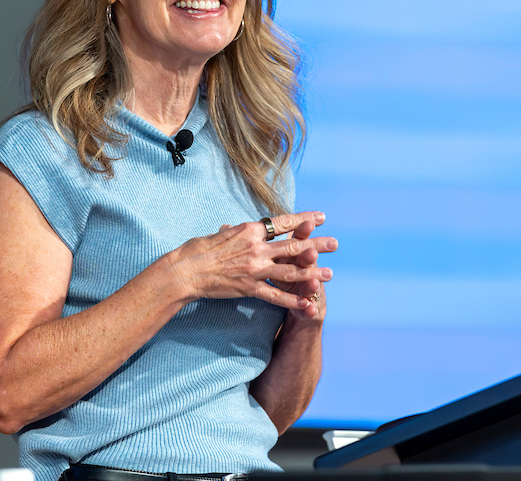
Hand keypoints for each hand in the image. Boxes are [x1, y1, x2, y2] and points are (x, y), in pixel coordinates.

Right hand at [167, 211, 336, 312]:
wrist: (185, 270)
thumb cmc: (198, 249)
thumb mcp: (221, 233)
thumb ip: (237, 232)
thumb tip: (240, 228)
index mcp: (251, 230)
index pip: (283, 222)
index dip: (303, 219)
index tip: (320, 217)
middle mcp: (257, 248)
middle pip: (294, 245)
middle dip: (317, 244)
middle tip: (335, 244)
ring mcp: (255, 268)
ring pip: (290, 271)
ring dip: (312, 273)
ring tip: (329, 274)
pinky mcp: (249, 288)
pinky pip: (276, 295)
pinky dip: (293, 300)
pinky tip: (307, 304)